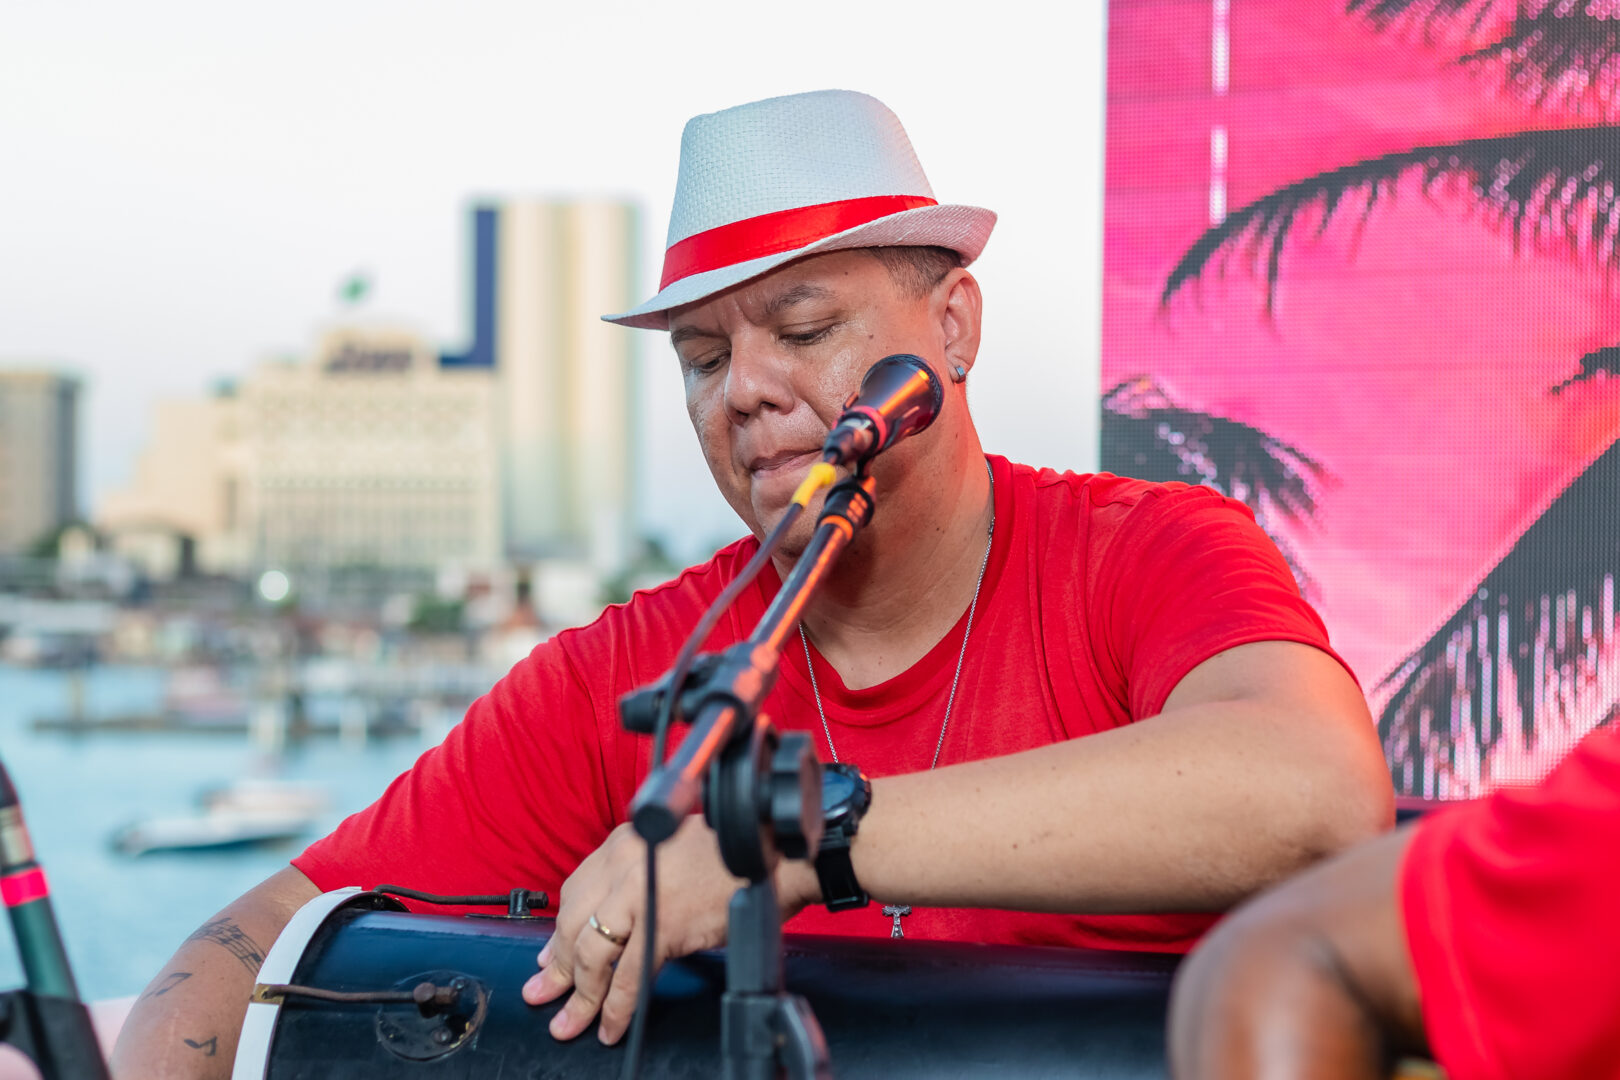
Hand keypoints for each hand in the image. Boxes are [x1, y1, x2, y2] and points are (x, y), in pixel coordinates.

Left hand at [521, 817, 817, 1043]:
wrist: (775, 856)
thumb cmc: (732, 857)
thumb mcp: (671, 855)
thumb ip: (637, 881)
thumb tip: (607, 925)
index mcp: (627, 842)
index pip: (576, 892)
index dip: (558, 933)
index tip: (549, 958)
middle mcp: (626, 861)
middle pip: (575, 923)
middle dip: (558, 967)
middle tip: (544, 995)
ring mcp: (642, 891)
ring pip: (594, 953)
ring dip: (580, 995)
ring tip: (570, 1023)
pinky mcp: (665, 922)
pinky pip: (630, 976)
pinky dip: (618, 1007)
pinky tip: (612, 1026)